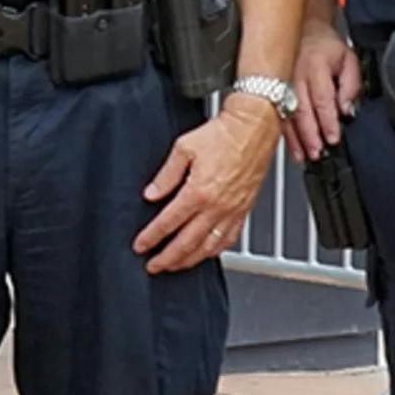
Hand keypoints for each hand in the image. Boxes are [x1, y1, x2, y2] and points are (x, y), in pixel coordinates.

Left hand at [135, 96, 278, 273]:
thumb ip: (165, 175)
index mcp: (199, 191)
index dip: (151, 237)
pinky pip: (230, 238)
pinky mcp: (245, 210)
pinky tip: (205, 254)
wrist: (253, 129)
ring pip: (209, 246)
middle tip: (153, 266)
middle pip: (187, 242)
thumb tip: (151, 194)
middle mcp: (217, 206)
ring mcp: (233, 210)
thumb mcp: (183, 148)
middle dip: (168, 258)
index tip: (141, 246)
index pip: (168, 222)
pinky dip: (215, 251)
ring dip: (190, 260)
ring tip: (175, 265)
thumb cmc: (222, 135)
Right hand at [288, 21, 361, 162]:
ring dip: (295, 137)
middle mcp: (295, 76)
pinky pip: (278, 112)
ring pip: (287, 114)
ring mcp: (281, 83)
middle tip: (317, 153)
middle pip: (302, 110)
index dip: (328, 121)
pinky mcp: (274, 88)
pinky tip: (290, 145)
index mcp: (315, 68)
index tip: (333, 138)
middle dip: (310, 135)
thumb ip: (351, 85)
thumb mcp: (348, 59)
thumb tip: (346, 109)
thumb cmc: (325, 45)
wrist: (302, 28)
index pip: (322, 100)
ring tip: (303, 155)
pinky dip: (284, 131)